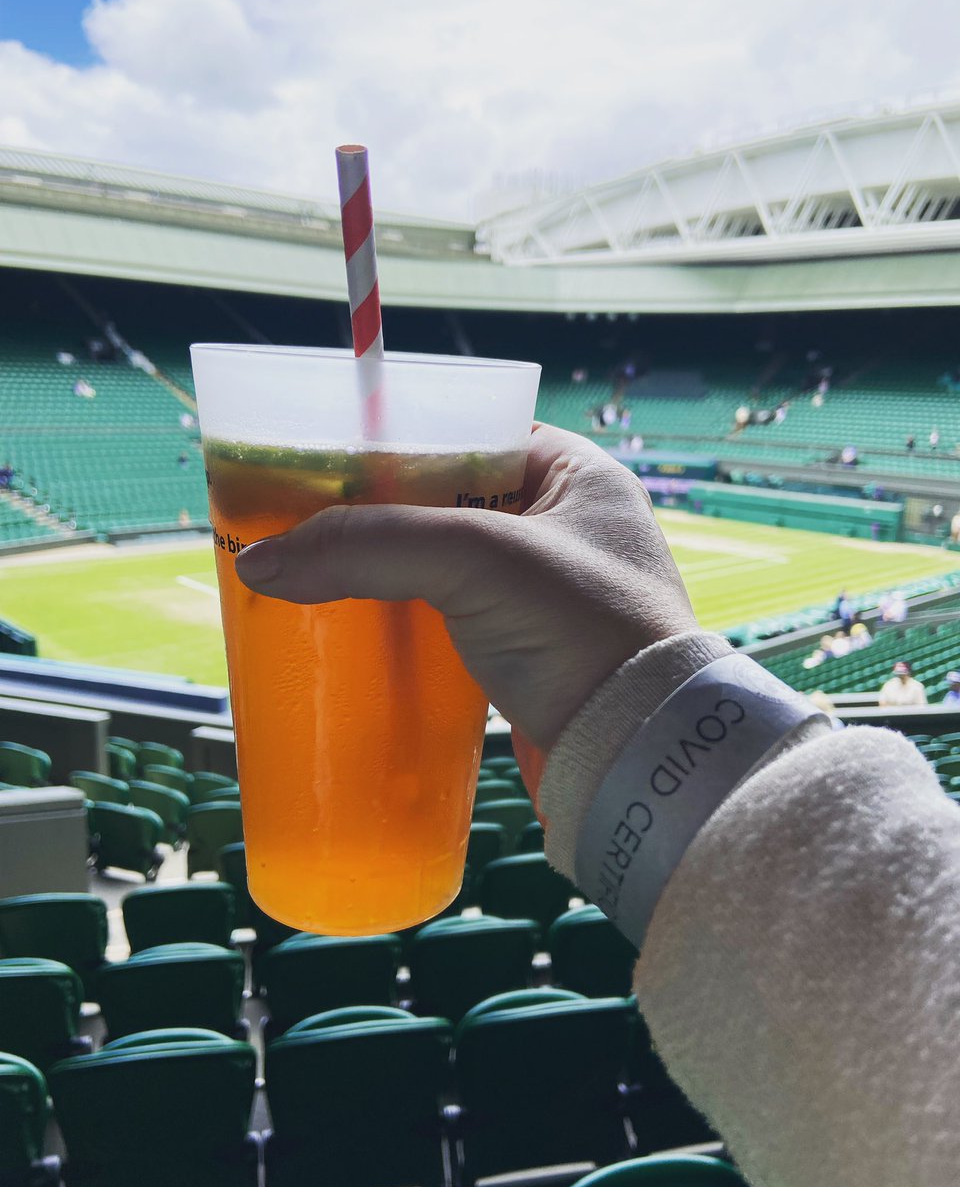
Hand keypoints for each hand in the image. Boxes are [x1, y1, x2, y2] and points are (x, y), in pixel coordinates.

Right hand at [236, 423, 696, 751]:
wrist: (638, 754)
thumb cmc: (583, 632)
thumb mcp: (477, 561)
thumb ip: (372, 547)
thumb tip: (261, 562)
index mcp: (577, 474)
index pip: (472, 432)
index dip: (401, 441)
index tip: (334, 454)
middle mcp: (564, 524)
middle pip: (448, 499)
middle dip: (381, 511)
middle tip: (312, 514)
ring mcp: (544, 590)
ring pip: (444, 560)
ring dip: (388, 567)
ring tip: (318, 564)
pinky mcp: (524, 646)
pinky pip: (449, 612)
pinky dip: (405, 614)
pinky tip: (355, 620)